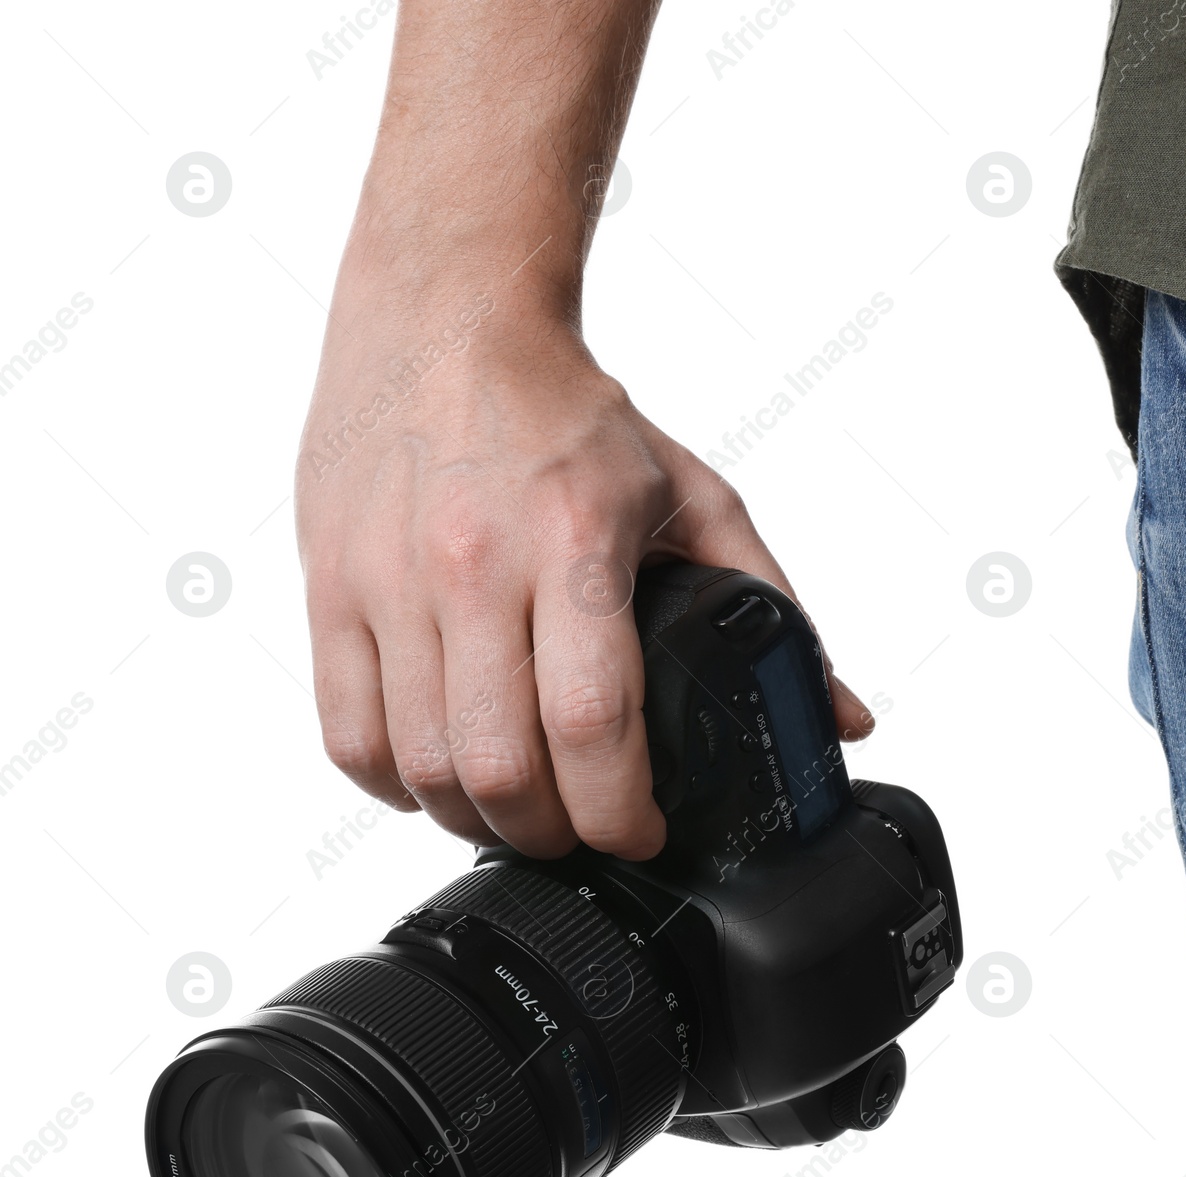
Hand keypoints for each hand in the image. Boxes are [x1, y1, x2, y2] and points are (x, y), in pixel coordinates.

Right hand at [295, 271, 872, 860]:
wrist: (444, 318)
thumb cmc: (569, 416)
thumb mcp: (693, 494)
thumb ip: (769, 606)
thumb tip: (843, 716)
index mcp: (577, 540)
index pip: (592, 723)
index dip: (619, 812)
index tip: (643, 835)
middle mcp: (473, 564)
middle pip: (500, 768)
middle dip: (550, 834)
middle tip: (579, 832)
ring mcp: (387, 580)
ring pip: (419, 766)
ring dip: (473, 818)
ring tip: (515, 812)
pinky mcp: (328, 587)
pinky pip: (346, 736)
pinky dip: (395, 785)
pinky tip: (436, 776)